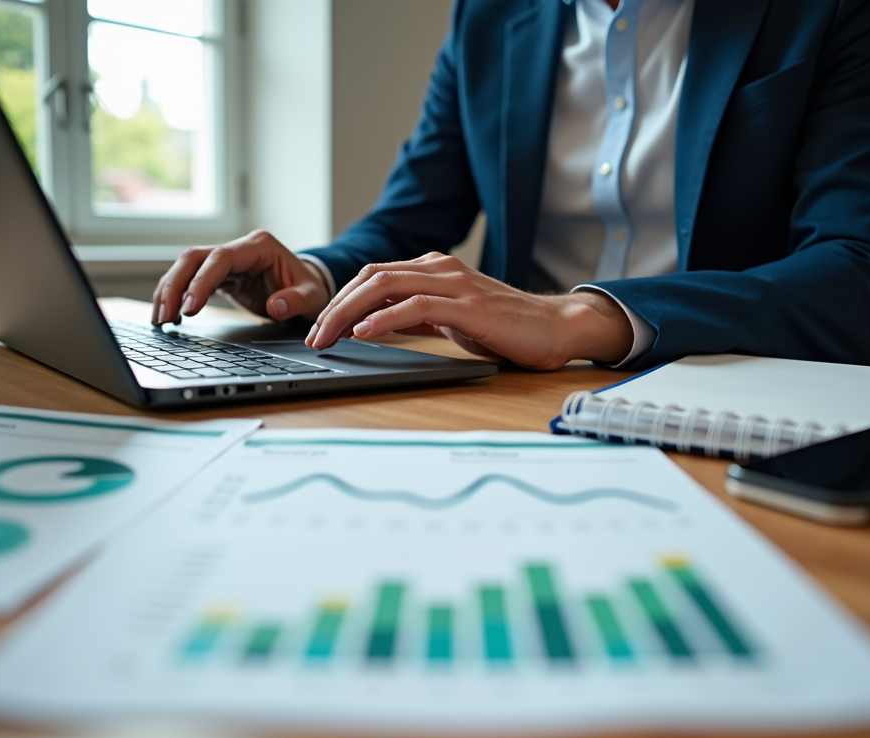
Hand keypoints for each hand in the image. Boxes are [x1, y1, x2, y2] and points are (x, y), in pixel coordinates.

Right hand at [150, 230, 330, 324]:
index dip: (201, 281)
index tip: (189, 308)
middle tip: (164, 316)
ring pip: (187, 267)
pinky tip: (168, 317)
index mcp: (259, 246)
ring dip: (169, 291)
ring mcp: (227, 260)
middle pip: (194, 258)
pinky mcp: (221, 275)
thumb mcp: (312, 297)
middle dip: (175, 286)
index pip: (220, 259)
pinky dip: (177, 296)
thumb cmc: (310, 289)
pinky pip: (191, 280)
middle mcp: (239, 248)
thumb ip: (296, 301)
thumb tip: (275, 307)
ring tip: (159, 320)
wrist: (309, 287)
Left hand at [306, 253, 634, 369]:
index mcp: (433, 269)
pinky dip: (386, 318)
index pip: (373, 277)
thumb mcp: (451, 320)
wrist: (556, 328)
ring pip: (386, 286)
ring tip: (328, 337)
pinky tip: (365, 333)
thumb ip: (418, 316)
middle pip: (370, 277)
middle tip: (313, 337)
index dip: (341, 301)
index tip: (321, 329)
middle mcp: (439, 268)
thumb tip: (379, 326)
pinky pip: (417, 306)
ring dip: (349, 313)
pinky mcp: (468, 305)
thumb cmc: (507, 327)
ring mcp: (454, 283)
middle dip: (335, 307)